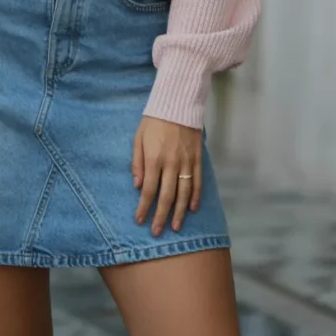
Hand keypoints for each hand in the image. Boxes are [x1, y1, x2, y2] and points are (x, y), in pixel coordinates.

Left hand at [132, 116, 201, 236]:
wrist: (177, 103)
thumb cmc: (154, 121)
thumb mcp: (138, 138)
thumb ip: (137, 162)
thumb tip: (137, 185)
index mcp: (154, 158)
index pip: (149, 190)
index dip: (144, 208)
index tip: (140, 221)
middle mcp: (171, 163)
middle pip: (166, 196)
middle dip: (161, 216)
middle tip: (157, 232)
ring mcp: (186, 161)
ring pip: (184, 193)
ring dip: (180, 212)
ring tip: (176, 227)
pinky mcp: (197, 158)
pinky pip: (198, 181)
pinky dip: (196, 196)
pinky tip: (193, 208)